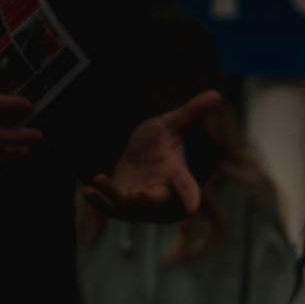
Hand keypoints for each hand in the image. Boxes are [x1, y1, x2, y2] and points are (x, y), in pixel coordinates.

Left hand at [83, 90, 226, 222]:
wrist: (139, 157)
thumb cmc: (161, 141)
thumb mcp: (172, 123)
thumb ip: (192, 112)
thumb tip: (217, 94)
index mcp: (177, 175)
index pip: (187, 188)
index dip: (190, 197)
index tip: (192, 208)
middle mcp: (162, 195)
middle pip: (156, 203)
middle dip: (145, 202)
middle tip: (136, 196)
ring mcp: (142, 205)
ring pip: (128, 208)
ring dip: (112, 196)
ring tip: (98, 180)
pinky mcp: (123, 206)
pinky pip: (111, 209)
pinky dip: (99, 202)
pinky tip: (86, 190)